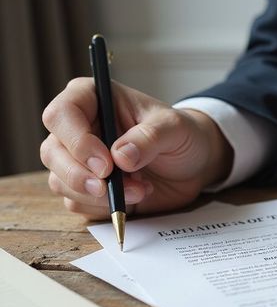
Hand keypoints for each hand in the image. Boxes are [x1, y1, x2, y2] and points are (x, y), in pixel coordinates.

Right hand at [41, 78, 232, 217]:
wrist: (194, 164)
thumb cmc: (182, 135)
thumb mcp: (175, 128)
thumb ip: (149, 137)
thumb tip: (120, 156)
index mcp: (92, 99)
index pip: (61, 115)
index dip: (78, 142)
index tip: (106, 165)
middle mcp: (79, 129)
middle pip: (51, 153)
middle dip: (78, 176)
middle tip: (108, 188)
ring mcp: (80, 161)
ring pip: (60, 182)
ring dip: (98, 196)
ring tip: (140, 189)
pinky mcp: (90, 189)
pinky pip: (78, 204)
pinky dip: (105, 208)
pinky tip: (135, 196)